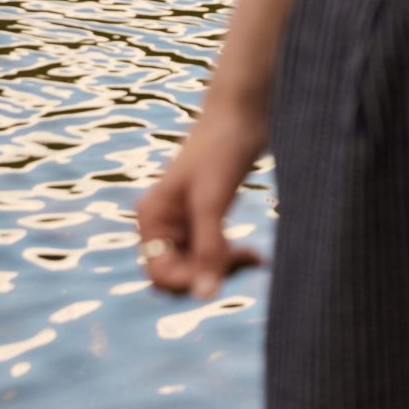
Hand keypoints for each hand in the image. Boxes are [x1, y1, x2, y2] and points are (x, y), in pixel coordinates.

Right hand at [135, 96, 268, 298]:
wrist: (246, 111)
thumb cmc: (223, 147)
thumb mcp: (213, 200)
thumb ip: (208, 247)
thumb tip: (205, 297)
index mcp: (152, 218)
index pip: (160, 274)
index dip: (190, 280)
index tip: (227, 264)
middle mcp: (163, 224)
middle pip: (179, 274)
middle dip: (210, 273)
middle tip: (246, 257)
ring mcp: (185, 222)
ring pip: (198, 267)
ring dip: (225, 267)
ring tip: (255, 258)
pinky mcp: (207, 217)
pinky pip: (213, 253)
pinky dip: (232, 257)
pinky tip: (256, 256)